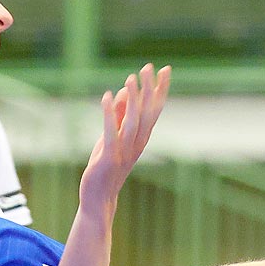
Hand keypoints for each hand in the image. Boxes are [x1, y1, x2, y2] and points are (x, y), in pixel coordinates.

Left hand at [80, 63, 170, 204]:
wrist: (99, 199)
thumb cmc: (106, 168)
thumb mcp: (113, 138)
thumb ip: (119, 117)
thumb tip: (123, 91)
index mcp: (141, 138)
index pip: (155, 110)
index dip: (161, 90)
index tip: (165, 69)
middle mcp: (137, 144)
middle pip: (147, 112)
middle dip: (149, 89)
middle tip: (150, 66)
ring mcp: (124, 152)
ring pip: (133, 121)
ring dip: (133, 99)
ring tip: (130, 78)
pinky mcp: (108, 158)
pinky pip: (111, 133)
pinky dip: (109, 114)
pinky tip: (105, 97)